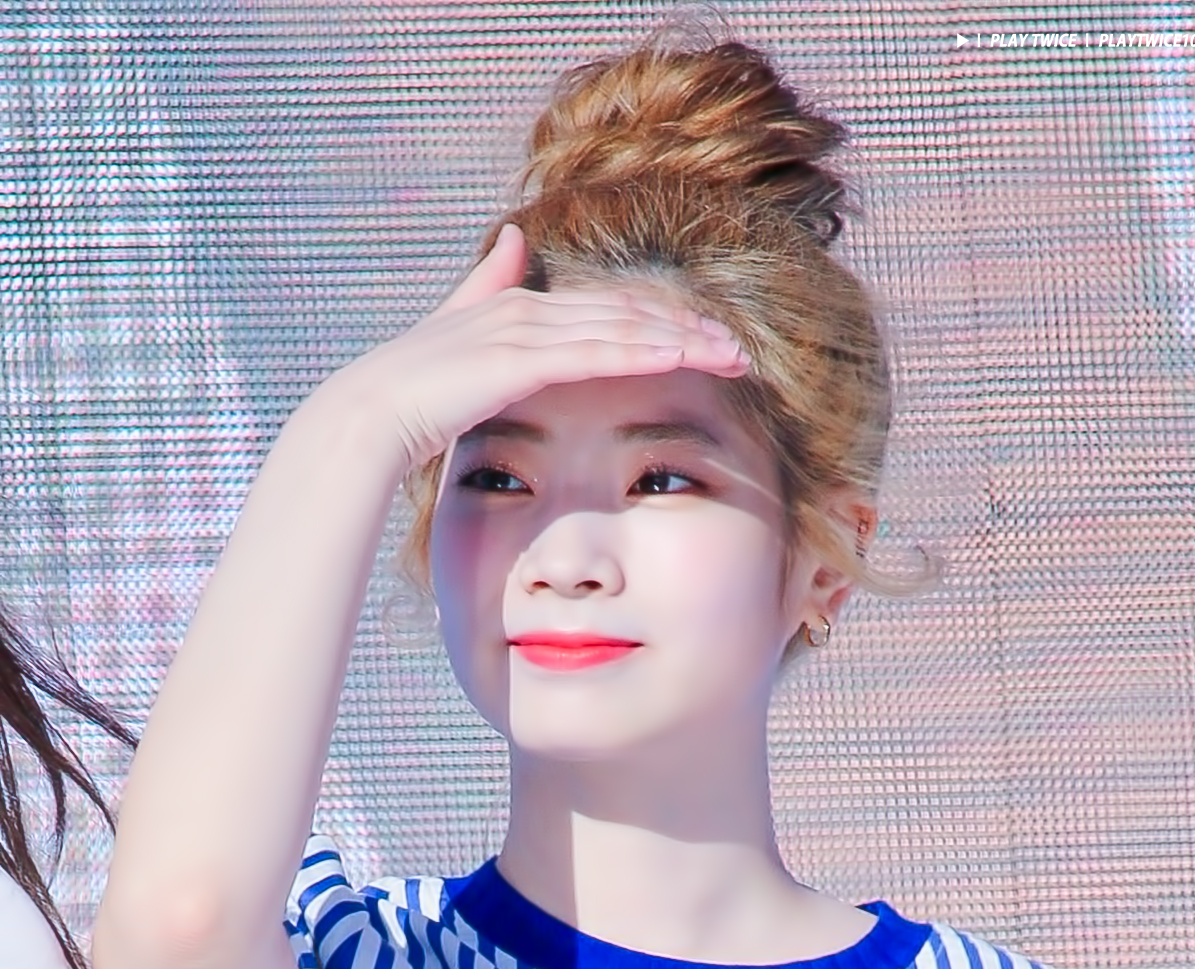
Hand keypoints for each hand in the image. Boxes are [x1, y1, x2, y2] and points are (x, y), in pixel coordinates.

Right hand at [340, 222, 750, 471]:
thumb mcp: (457, 343)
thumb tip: (513, 238)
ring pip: (623, 327)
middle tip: (739, 350)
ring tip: (733, 355)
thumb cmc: (411, 401)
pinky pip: (598, 351)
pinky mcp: (522, 358)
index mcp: (518, 308)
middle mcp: (527, 308)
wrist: (368, 417)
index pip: (608, 310)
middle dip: (688, 329)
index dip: (661, 323)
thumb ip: (486, 290)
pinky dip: (646, 351)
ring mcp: (525, 330)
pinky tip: (685, 358)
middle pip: (627, 311)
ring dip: (684, 340)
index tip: (706, 344)